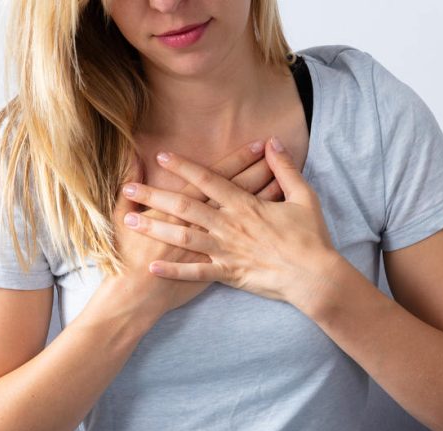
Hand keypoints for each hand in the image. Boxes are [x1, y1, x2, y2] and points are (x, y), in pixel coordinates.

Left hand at [120, 136, 340, 305]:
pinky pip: (196, 272)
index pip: (208, 180)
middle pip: (185, 206)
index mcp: (245, 205)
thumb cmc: (311, 237)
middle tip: (128, 188)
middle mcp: (229, 226)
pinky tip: (152, 267)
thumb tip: (274, 143)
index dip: (183, 167)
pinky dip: (173, 271)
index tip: (161, 157)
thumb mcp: (303, 197)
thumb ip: (285, 169)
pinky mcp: (228, 273)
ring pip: (183, 237)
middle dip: (154, 196)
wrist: (314, 276)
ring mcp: (226, 251)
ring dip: (154, 228)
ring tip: (130, 221)